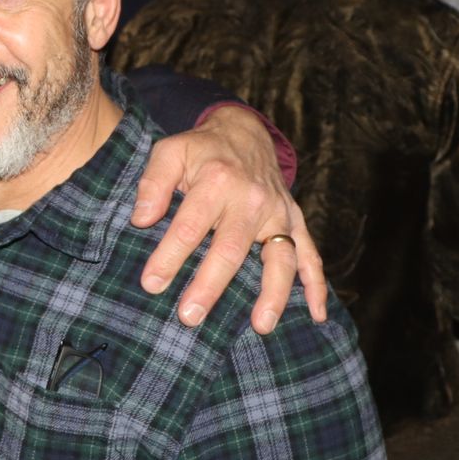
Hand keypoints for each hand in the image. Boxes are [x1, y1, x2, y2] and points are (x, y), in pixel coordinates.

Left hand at [131, 104, 326, 332]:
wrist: (244, 133)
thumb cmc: (201, 149)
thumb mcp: (170, 151)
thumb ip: (153, 183)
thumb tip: (142, 219)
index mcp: (217, 181)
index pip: (190, 226)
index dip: (169, 257)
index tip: (152, 283)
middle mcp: (251, 199)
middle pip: (231, 249)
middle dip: (210, 285)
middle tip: (190, 316)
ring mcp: (277, 213)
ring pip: (279, 258)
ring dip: (272, 294)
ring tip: (261, 326)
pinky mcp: (294, 222)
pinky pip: (310, 255)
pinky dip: (316, 286)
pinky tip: (316, 315)